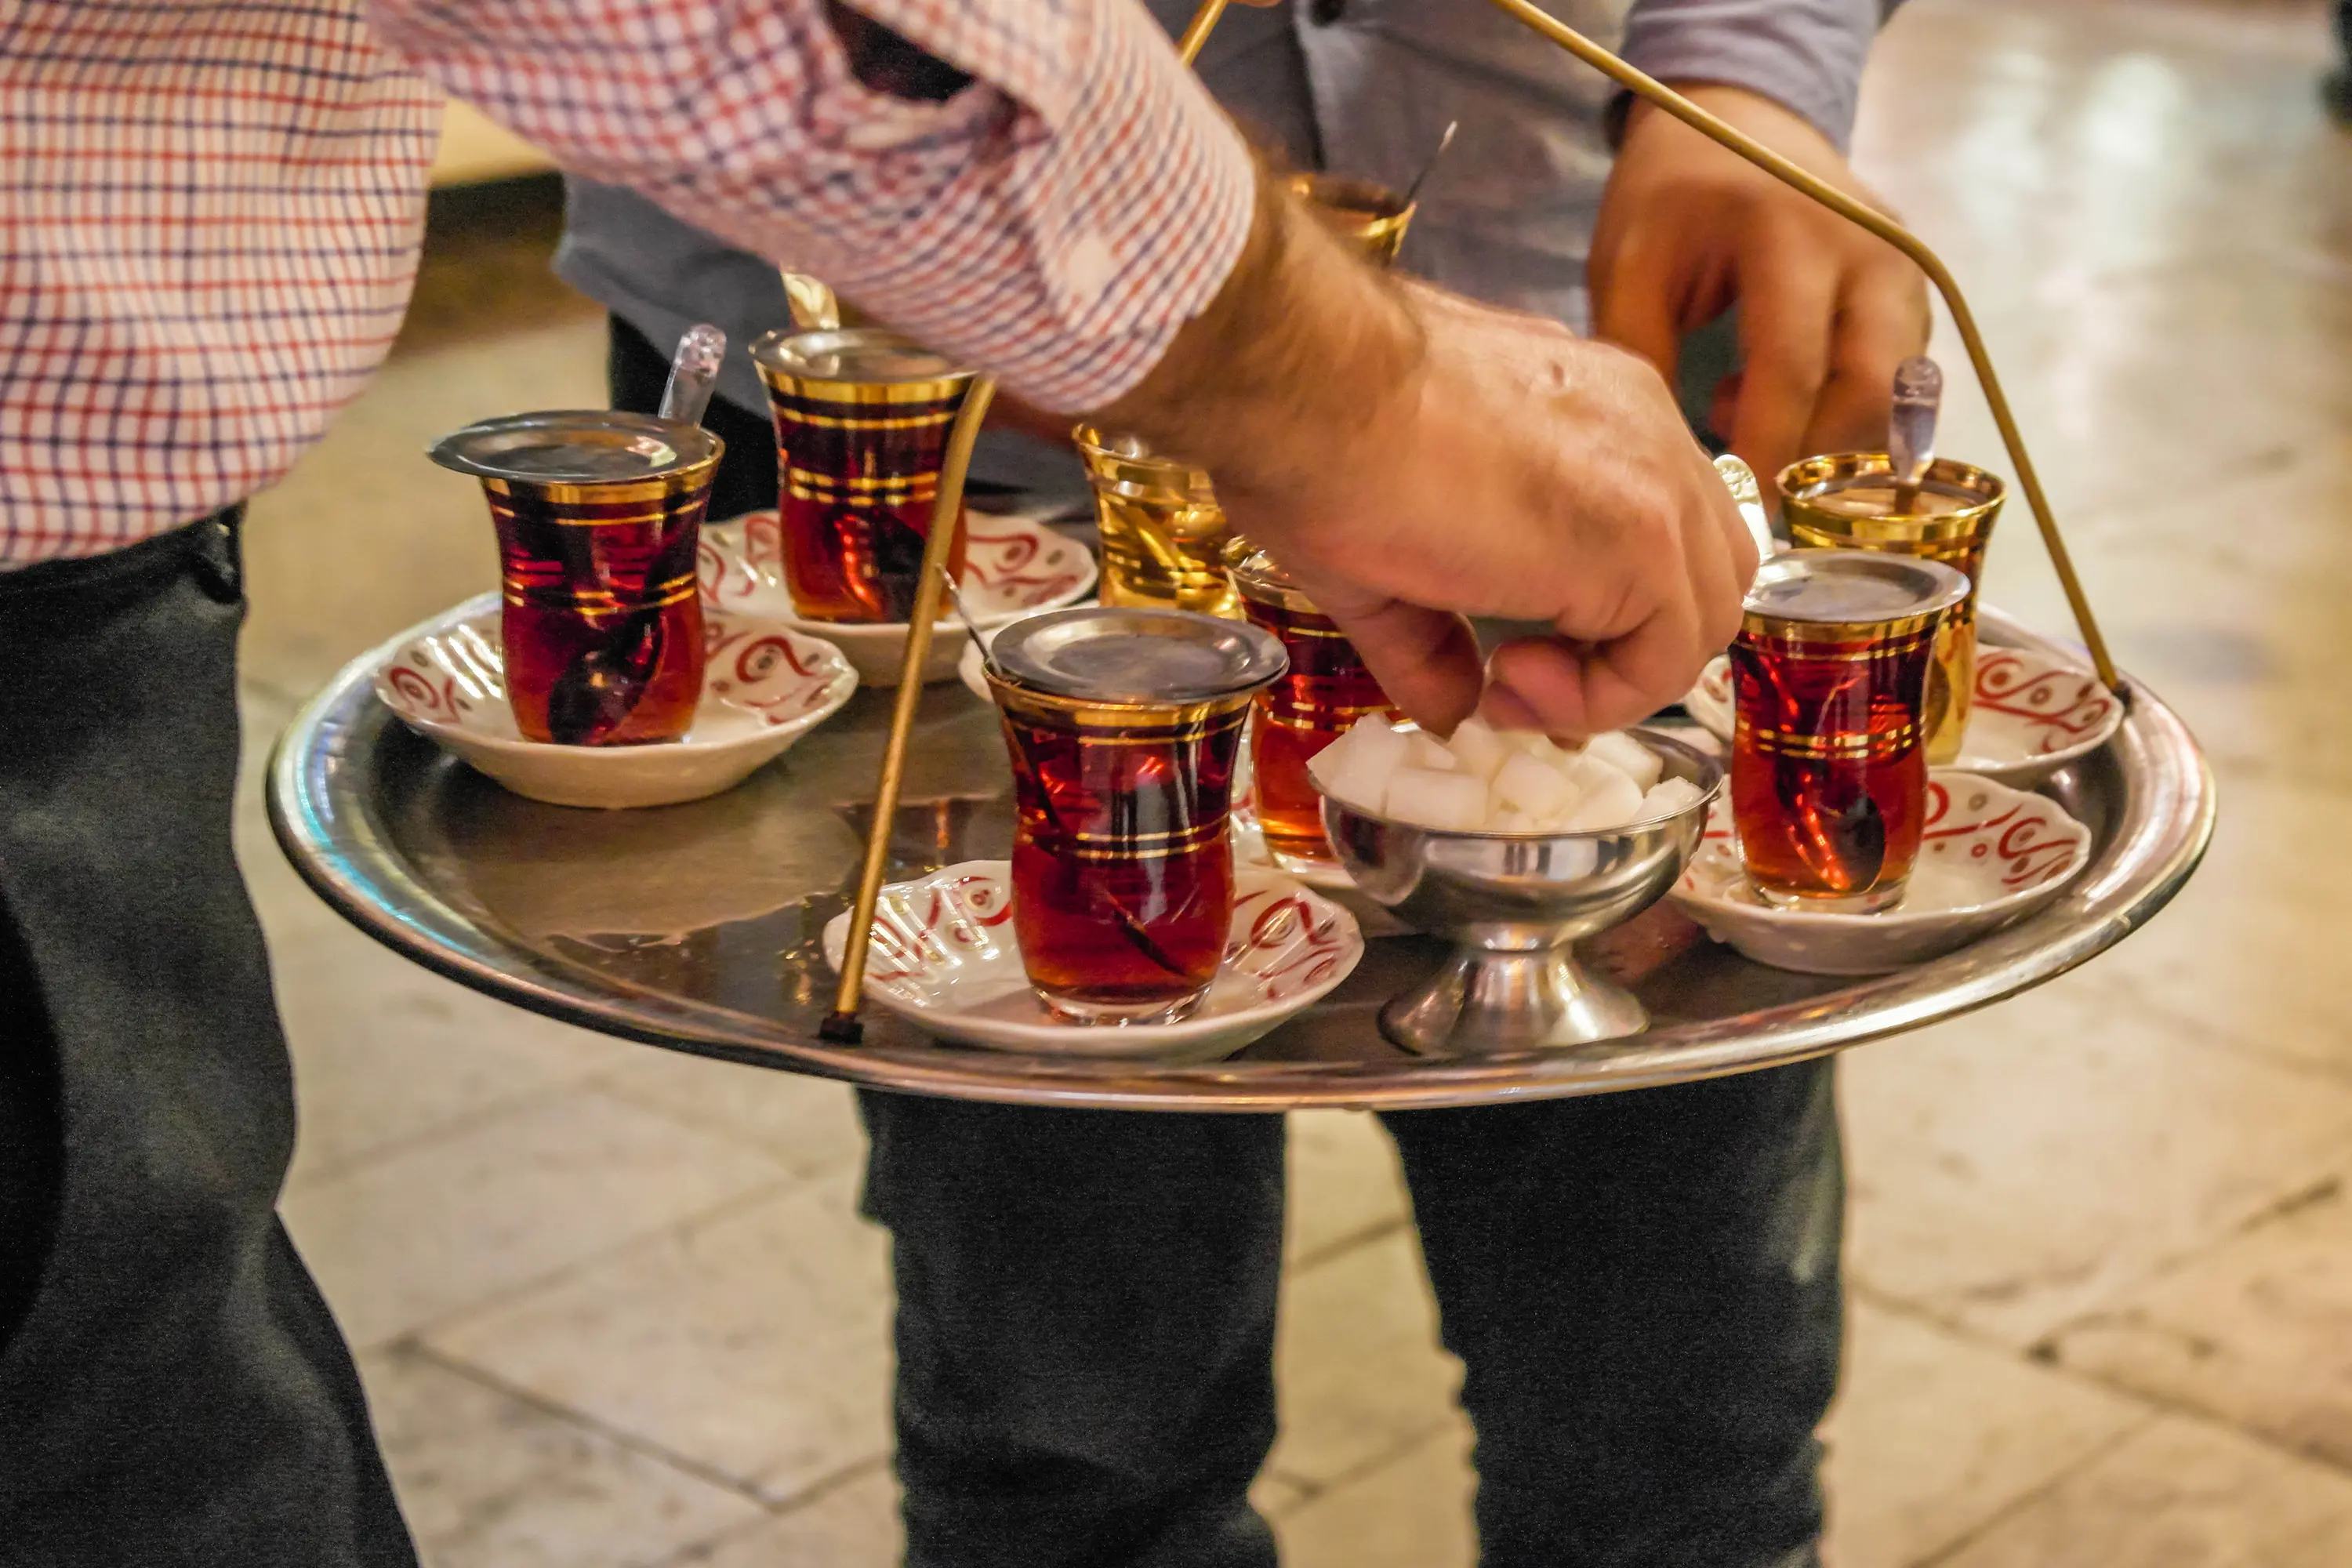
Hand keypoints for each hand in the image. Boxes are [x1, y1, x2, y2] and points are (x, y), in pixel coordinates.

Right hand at [1244, 283, 1756, 737]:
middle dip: (1626, 649)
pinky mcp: (1641, 534)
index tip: (1503, 657)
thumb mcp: (1382, 555)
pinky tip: (1508, 673)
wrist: (1303, 383)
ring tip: (1510, 678)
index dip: (1601, 617)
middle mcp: (1643, 432)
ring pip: (1704, 611)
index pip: (1657, 529)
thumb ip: (1434, 642)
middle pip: (1705, 567)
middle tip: (1517, 673)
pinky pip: (1670, 654)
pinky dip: (1602, 697)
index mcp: (1593, 412)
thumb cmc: (1318, 433)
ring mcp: (1653, 477)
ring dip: (1616, 679)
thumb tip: (1452, 709)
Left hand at [1590, 84, 1929, 489]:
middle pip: (1869, 391)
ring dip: (1835, 439)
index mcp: (1791, 231)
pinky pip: (1903, 378)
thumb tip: (1661, 461)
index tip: (1733, 513)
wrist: (1745, 116)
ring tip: (1752, 419)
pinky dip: (1852, 413)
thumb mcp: (1629, 262)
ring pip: (1898, 395)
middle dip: (1815, 462)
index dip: (1765, 450)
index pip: (1793, 368)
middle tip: (1750, 492)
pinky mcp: (1917, 287)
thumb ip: (1640, 353)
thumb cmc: (1674, 193)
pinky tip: (1785, 396)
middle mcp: (1870, 249)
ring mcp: (1906, 268)